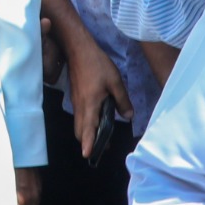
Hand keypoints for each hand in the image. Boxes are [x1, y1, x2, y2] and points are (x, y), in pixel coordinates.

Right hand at [64, 36, 129, 158]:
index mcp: (90, 104)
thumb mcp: (115, 81)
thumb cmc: (97, 64)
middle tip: (101, 148)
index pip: (87, 129)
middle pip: (79, 131)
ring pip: (79, 124)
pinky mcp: (76, 97)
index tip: (88, 155)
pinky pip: (79, 116)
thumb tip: (128, 116)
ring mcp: (76, 102)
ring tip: (101, 137)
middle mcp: (80, 106)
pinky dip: (86, 123)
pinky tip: (97, 119)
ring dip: (87, 133)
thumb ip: (122, 100)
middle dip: (87, 142)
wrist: (78, 50)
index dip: (87, 143)